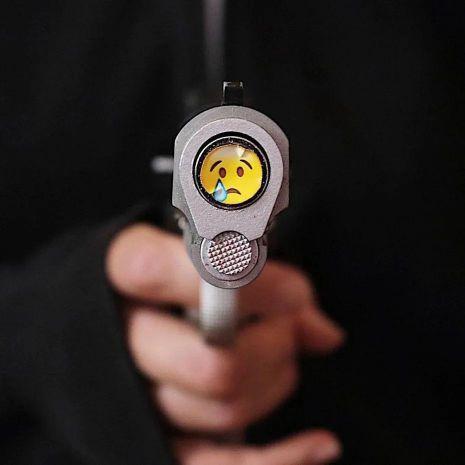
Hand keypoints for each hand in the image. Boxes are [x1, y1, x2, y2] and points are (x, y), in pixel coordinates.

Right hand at [106, 224, 345, 464]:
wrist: (115, 312)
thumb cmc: (175, 276)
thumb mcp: (202, 255)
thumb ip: (264, 282)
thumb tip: (324, 334)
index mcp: (124, 272)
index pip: (161, 273)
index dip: (240, 285)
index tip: (293, 291)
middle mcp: (120, 337)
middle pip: (211, 365)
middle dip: (273, 346)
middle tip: (286, 325)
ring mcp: (133, 395)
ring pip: (221, 410)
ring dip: (274, 381)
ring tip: (282, 356)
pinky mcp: (153, 436)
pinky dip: (277, 461)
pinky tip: (320, 444)